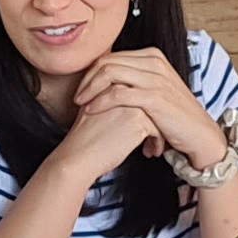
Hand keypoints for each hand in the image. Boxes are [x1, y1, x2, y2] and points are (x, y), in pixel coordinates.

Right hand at [51, 82, 165, 186]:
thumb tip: (128, 104)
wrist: (79, 155)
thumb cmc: (84, 138)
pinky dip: (157, 141)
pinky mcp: (138, 119)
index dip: (144, 109)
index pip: (138, 92)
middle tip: (153, 135)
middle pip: (149, 101)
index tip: (144, 124)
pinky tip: (151, 150)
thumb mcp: (94, 109)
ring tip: (152, 144)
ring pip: (156, 114)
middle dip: (155, 120)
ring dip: (158, 131)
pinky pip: (157, 128)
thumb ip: (110, 100)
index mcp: (111, 83)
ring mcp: (132, 103)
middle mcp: (123, 88)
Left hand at [84, 48, 225, 170]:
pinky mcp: (155, 97)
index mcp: (152, 56)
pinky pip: (118, 93)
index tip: (82, 89)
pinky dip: (100, 101)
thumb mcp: (155, 89)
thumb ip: (135, 79)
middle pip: (107, 62)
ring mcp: (155, 78)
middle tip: (76, 98)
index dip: (91, 72)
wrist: (199, 133)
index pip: (112, 56)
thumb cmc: (174, 116)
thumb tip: (107, 79)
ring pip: (109, 73)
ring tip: (80, 104)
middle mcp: (154, 62)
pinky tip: (91, 111)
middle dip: (87, 80)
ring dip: (90, 89)